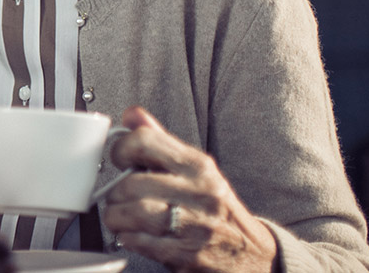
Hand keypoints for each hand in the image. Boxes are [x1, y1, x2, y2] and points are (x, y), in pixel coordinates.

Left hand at [100, 107, 277, 272]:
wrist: (252, 253)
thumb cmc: (216, 208)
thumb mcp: (195, 169)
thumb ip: (160, 141)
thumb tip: (131, 114)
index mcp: (198, 166)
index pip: (144, 142)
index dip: (120, 149)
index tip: (119, 160)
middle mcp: (199, 193)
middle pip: (132, 183)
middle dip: (115, 192)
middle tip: (118, 197)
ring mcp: (194, 226)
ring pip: (132, 213)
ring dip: (116, 217)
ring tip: (121, 217)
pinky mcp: (187, 255)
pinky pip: (140, 242)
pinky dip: (128, 238)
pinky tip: (134, 235)